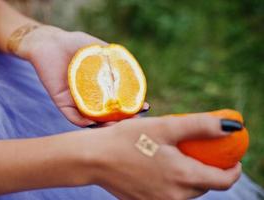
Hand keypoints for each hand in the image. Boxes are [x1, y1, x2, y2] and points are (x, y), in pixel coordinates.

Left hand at [17, 26, 148, 126]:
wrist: (50, 42)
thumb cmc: (75, 44)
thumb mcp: (99, 49)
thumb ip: (114, 58)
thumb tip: (131, 69)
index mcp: (101, 87)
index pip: (120, 100)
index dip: (133, 105)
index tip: (145, 106)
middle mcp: (92, 97)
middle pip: (110, 114)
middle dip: (123, 119)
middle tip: (134, 120)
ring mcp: (78, 102)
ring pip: (93, 120)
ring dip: (105, 125)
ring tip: (117, 125)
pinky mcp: (63, 103)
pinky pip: (73, 117)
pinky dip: (83, 122)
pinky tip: (93, 123)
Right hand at [90, 113, 240, 199]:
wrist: (94, 158)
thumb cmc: (127, 139)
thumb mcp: (165, 126)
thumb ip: (200, 126)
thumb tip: (231, 126)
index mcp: (183, 177)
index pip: (224, 181)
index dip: (233, 169)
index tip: (233, 158)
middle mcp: (174, 196)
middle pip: (204, 185)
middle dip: (209, 169)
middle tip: (199, 150)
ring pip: (186, 190)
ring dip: (189, 174)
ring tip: (177, 155)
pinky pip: (169, 194)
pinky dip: (172, 181)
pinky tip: (158, 165)